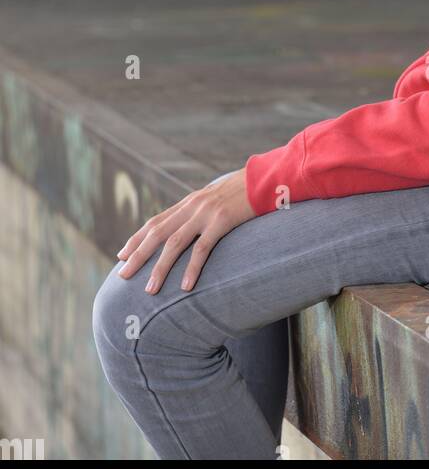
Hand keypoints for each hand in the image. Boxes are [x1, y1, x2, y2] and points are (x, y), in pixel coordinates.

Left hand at [115, 168, 254, 294]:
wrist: (266, 178)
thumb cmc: (244, 192)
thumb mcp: (217, 199)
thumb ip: (201, 212)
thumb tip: (190, 229)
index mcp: (189, 202)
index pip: (155, 221)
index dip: (136, 239)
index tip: (122, 255)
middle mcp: (192, 206)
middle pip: (157, 233)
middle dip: (138, 255)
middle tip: (123, 276)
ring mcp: (206, 213)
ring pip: (174, 243)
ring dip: (160, 268)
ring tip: (150, 290)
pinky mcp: (222, 221)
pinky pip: (202, 248)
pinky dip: (191, 268)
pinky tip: (185, 287)